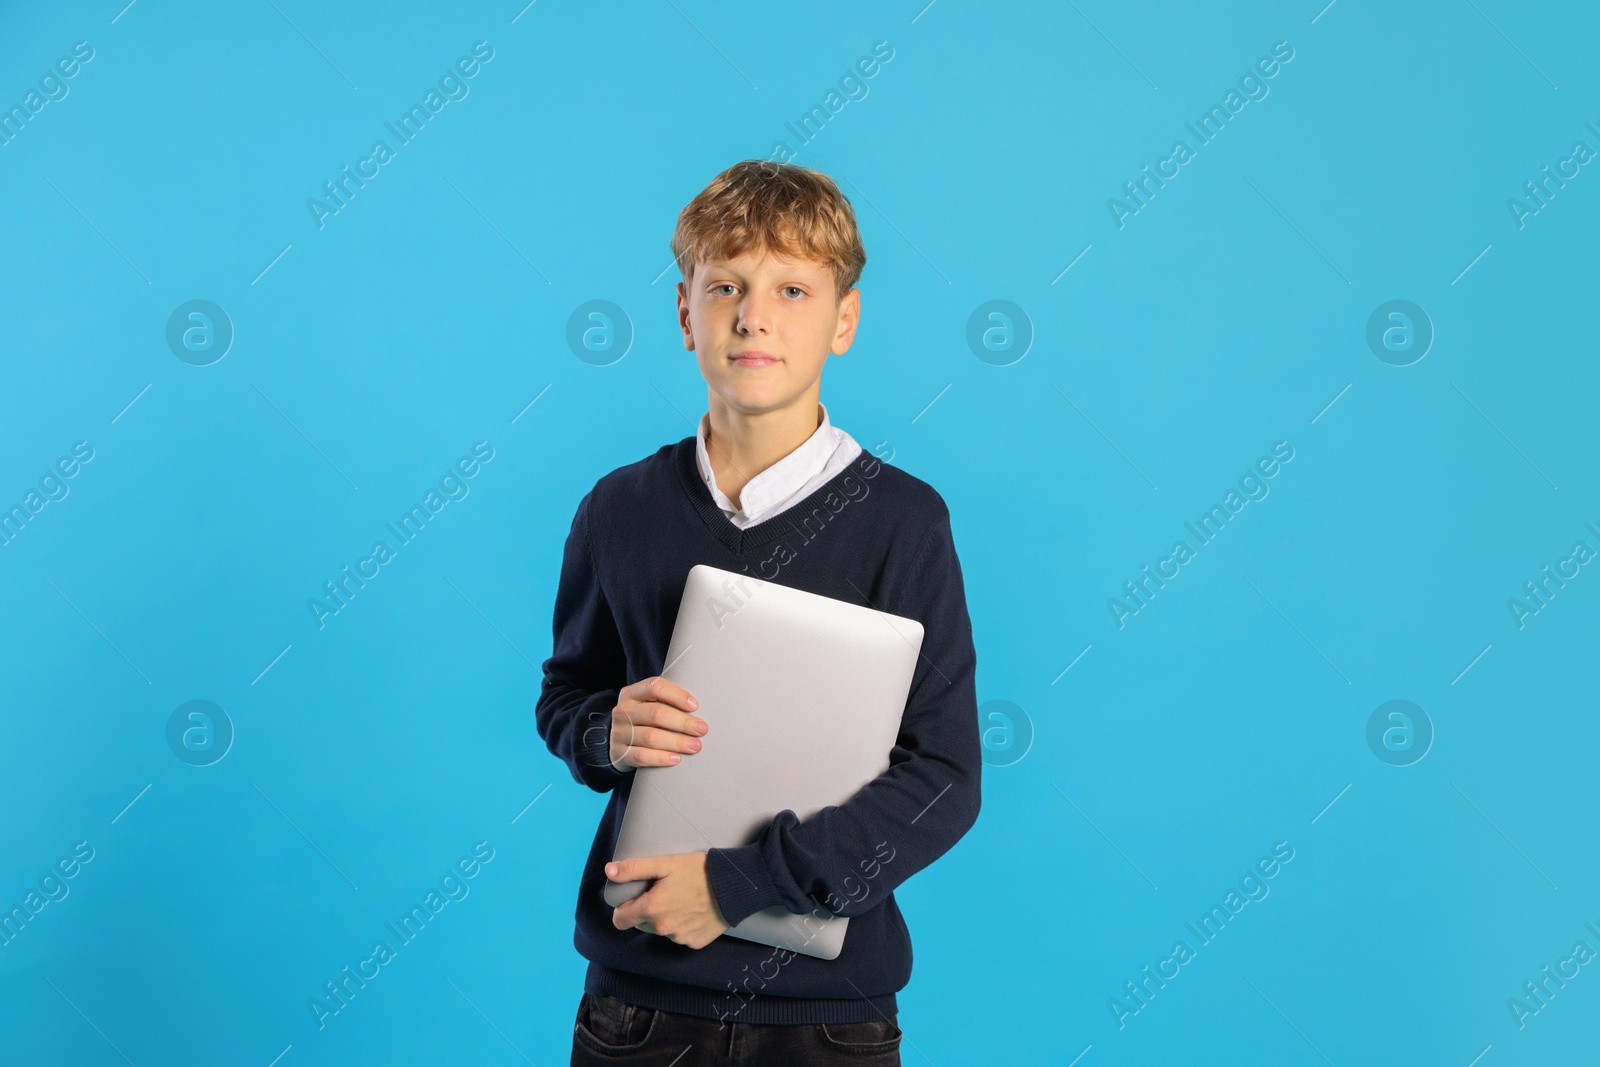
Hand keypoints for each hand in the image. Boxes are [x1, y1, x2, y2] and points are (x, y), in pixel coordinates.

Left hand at [607, 851, 729, 948]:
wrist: (735, 886)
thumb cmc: (700, 871)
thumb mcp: (666, 863)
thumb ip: (635, 868)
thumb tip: (609, 871)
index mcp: (652, 909)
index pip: (621, 920)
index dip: (624, 908)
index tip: (635, 898)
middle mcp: (663, 928)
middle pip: (642, 923)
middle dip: (648, 910)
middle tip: (665, 892)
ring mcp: (679, 938)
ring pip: (662, 930)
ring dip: (666, 918)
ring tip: (683, 899)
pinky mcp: (695, 943)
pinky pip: (681, 936)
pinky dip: (684, 925)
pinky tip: (695, 910)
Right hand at [610, 676, 708, 772]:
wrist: (616, 743)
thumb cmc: (642, 721)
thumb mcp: (647, 705)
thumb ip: (666, 702)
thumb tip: (699, 710)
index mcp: (632, 693)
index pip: (654, 687)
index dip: (677, 695)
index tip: (695, 706)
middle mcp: (623, 711)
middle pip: (656, 714)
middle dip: (683, 722)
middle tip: (702, 729)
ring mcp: (619, 732)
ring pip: (650, 737)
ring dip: (677, 742)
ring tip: (695, 746)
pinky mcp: (620, 753)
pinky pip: (642, 756)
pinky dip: (661, 758)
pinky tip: (676, 758)